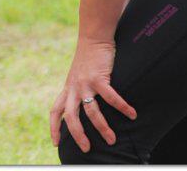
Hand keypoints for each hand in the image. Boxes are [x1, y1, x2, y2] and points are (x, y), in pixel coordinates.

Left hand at [49, 38, 135, 152]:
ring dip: (102, 127)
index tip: (55, 143)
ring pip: (91, 111)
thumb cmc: (88, 58)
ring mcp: (85, 83)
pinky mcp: (98, 77)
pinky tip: (132, 115)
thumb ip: (78, 90)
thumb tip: (84, 106)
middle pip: (71, 116)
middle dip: (77, 134)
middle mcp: (73, 87)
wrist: (93, 37)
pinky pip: (111, 97)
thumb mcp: (77, 75)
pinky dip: (122, 107)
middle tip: (86, 148)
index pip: (56, 110)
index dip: (54, 127)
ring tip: (112, 139)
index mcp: (68, 88)